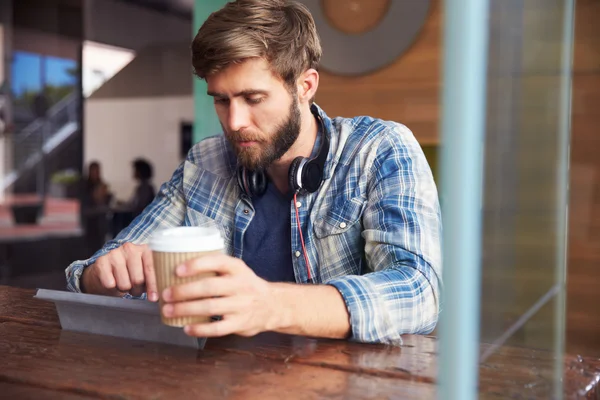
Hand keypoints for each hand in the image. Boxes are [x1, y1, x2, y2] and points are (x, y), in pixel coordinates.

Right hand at [81, 243, 158, 300]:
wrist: (104, 272)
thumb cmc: (129, 274)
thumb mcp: (144, 274)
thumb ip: (153, 280)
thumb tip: (158, 295)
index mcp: (144, 249)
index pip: (151, 268)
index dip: (153, 285)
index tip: (154, 297)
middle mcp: (130, 248)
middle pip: (138, 279)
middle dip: (137, 289)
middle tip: (134, 288)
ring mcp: (115, 253)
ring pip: (124, 284)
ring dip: (124, 289)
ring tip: (123, 283)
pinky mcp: (101, 261)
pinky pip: (110, 284)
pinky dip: (112, 288)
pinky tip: (112, 281)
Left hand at [161, 254, 276, 337]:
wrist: (273, 305)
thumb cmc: (246, 285)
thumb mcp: (237, 270)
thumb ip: (216, 268)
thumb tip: (178, 268)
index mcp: (238, 268)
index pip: (217, 261)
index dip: (196, 265)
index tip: (177, 270)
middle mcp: (241, 285)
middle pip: (209, 287)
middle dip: (184, 291)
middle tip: (166, 294)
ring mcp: (242, 305)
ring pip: (211, 307)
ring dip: (186, 309)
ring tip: (169, 311)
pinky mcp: (240, 323)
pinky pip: (217, 328)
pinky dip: (200, 329)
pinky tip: (186, 328)